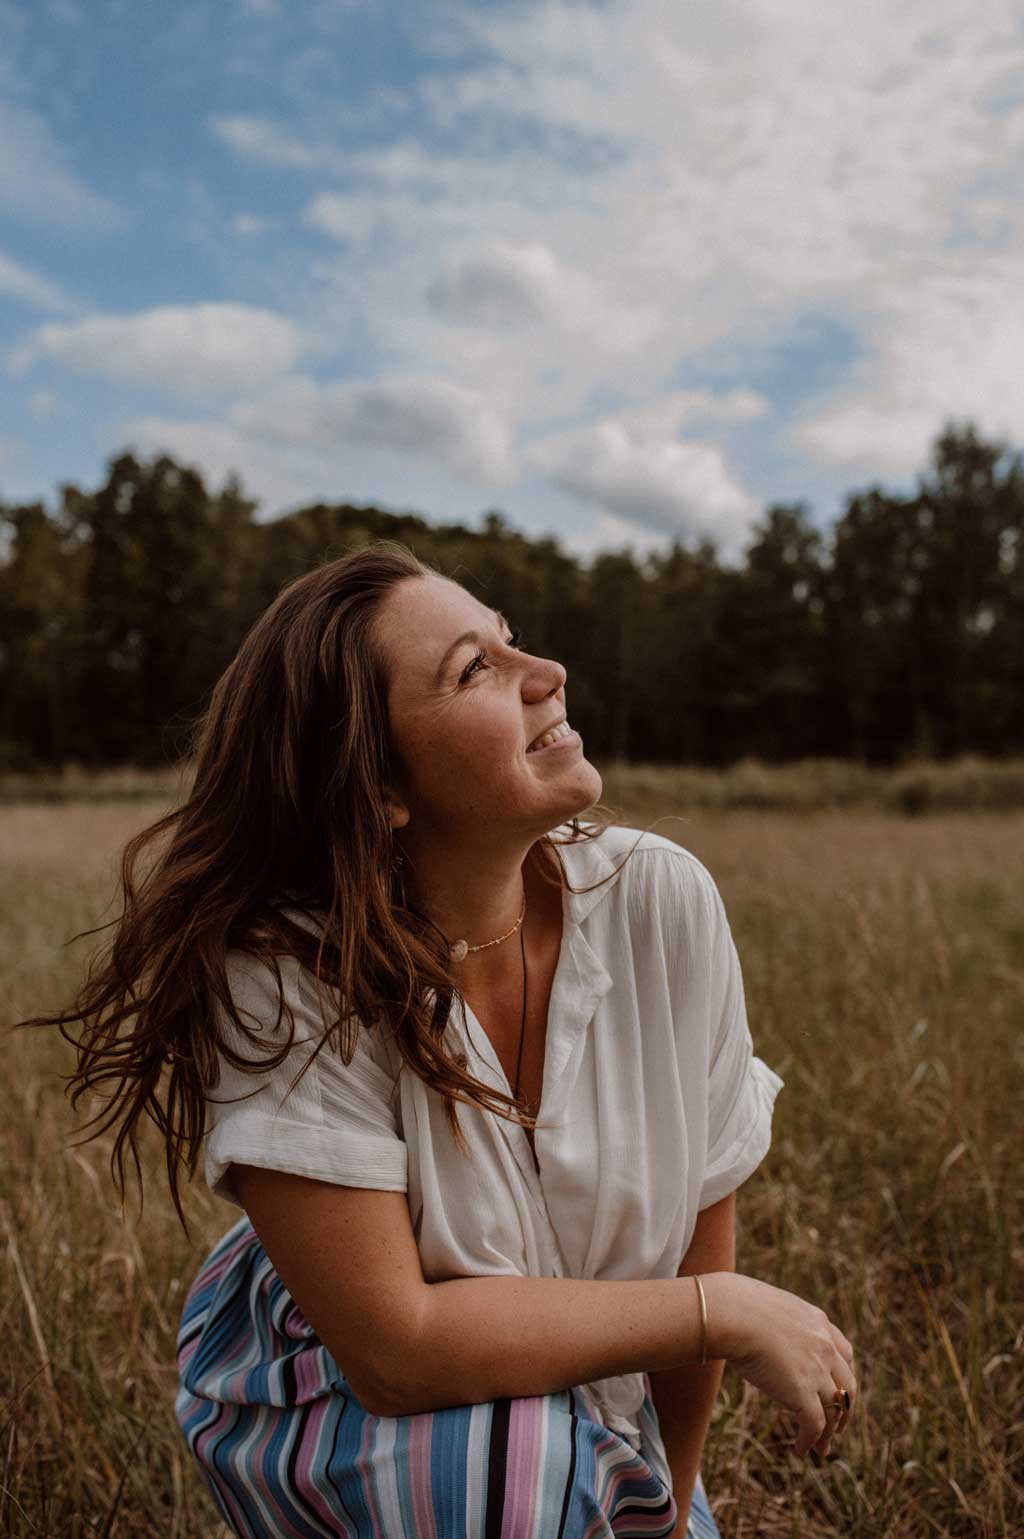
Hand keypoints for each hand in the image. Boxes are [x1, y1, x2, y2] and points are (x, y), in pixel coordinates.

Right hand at [700, 1272, 857, 1457]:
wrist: (731, 1313)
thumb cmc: (735, 1306)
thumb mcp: (769, 1307)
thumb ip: (777, 1323)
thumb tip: (758, 1329)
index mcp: (818, 1322)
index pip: (844, 1353)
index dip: (843, 1376)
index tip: (837, 1390)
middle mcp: (824, 1346)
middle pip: (847, 1385)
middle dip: (844, 1408)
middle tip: (837, 1425)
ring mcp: (817, 1370)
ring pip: (834, 1410)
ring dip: (829, 1432)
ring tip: (821, 1448)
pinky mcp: (803, 1392)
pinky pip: (815, 1425)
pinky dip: (810, 1440)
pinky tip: (801, 1449)